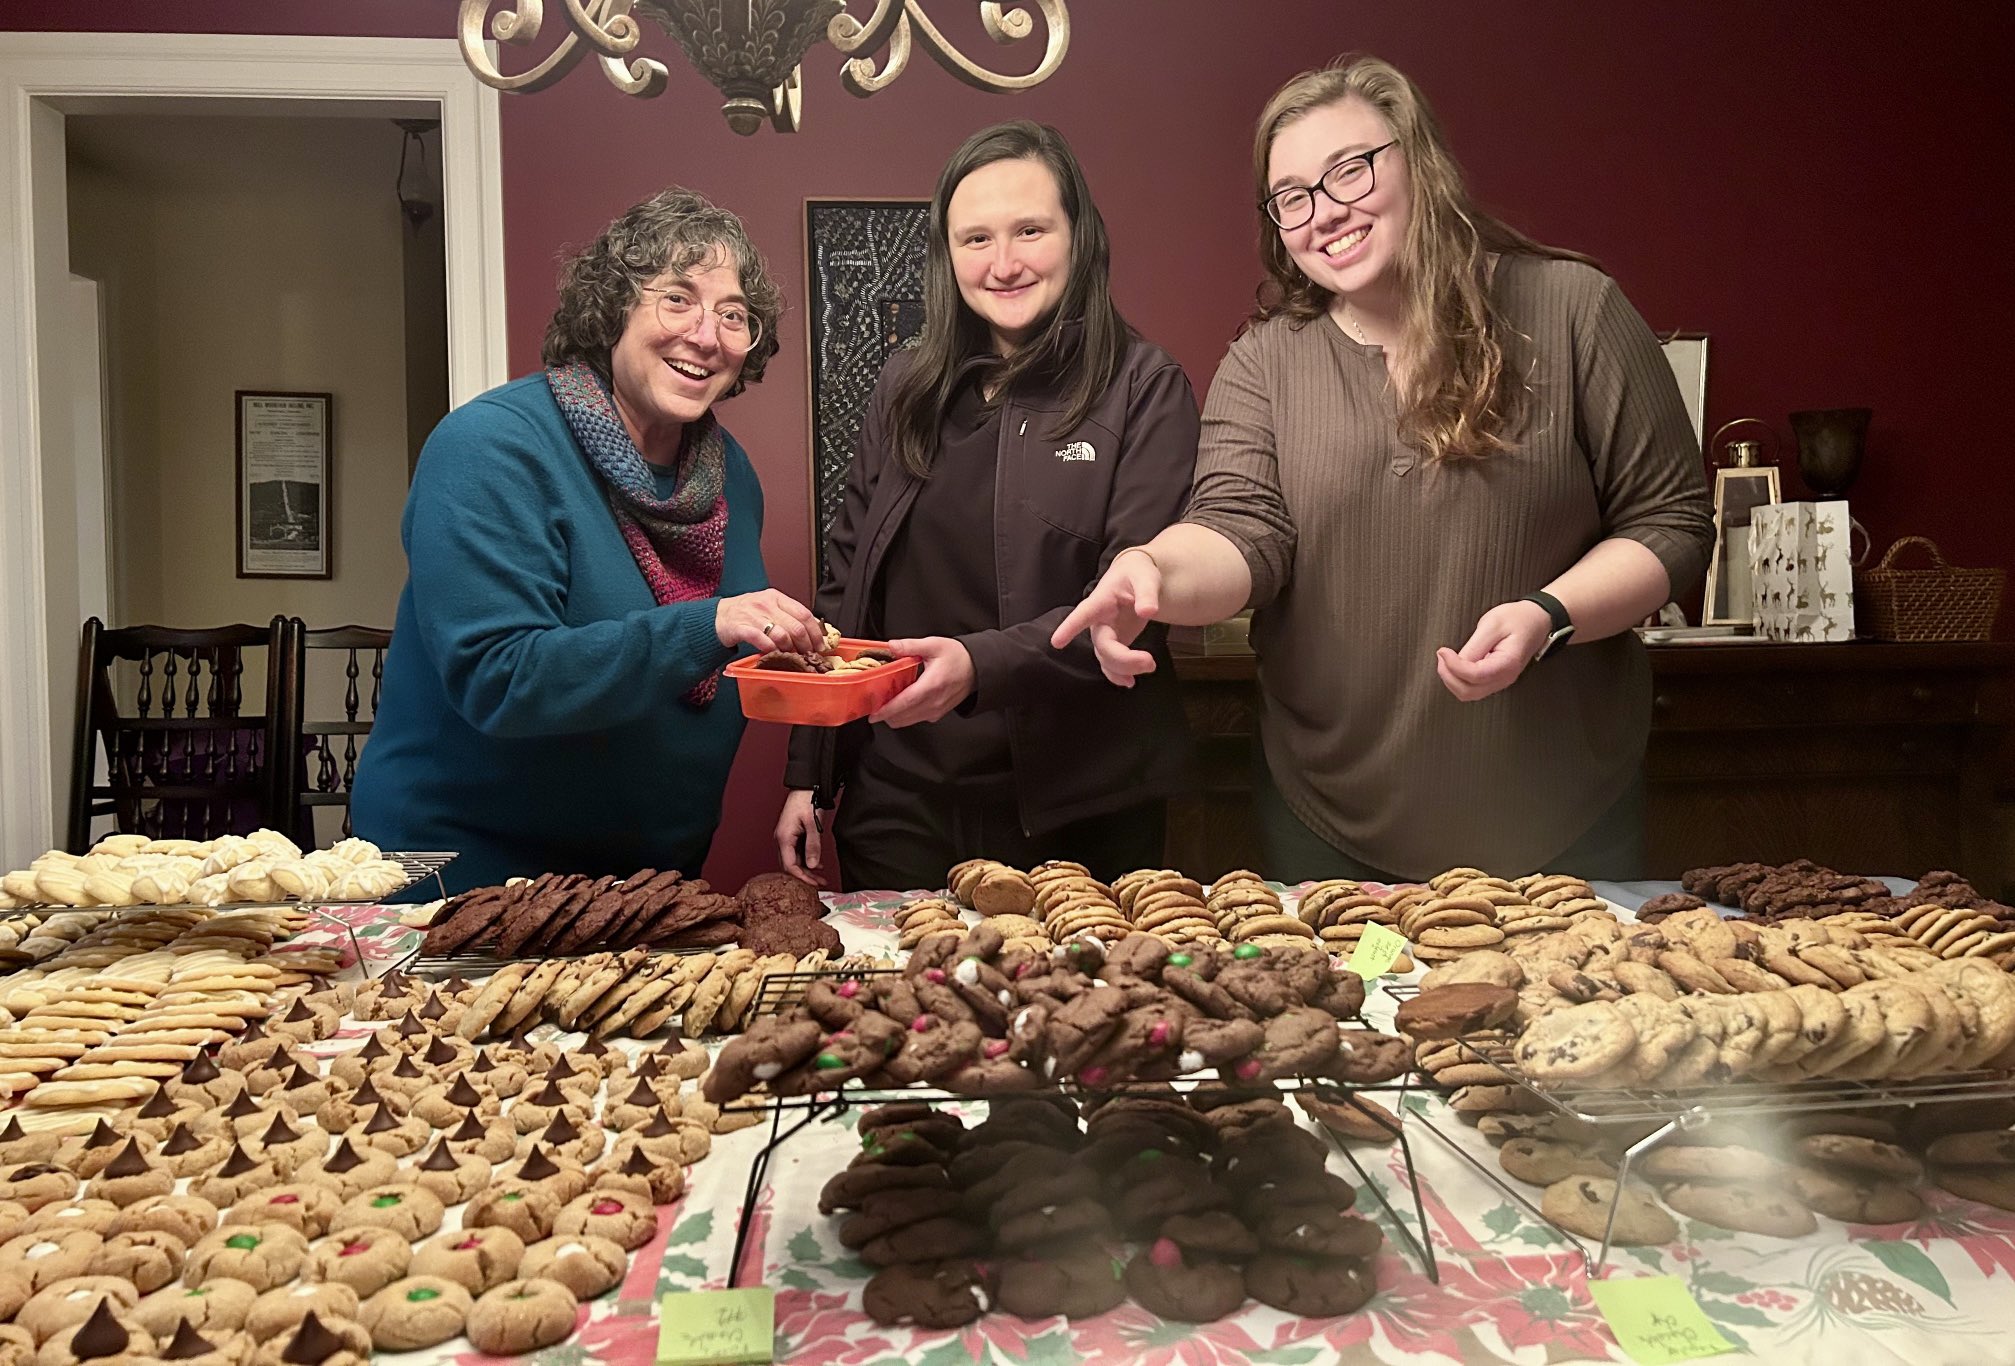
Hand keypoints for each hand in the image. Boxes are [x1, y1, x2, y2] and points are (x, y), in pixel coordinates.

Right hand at [716, 589, 821, 653]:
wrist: (719, 616)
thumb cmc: (747, 613)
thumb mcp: (769, 607)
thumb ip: (788, 615)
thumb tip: (812, 631)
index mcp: (776, 597)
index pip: (804, 613)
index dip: (815, 632)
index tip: (820, 644)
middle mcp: (766, 604)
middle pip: (796, 627)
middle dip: (806, 644)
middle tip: (808, 654)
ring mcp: (753, 615)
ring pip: (781, 635)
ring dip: (790, 649)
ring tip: (791, 655)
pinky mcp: (741, 627)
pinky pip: (761, 640)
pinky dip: (771, 649)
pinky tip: (773, 653)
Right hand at [775, 789, 824, 886]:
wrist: (805, 786)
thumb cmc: (807, 800)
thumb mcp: (813, 824)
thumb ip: (813, 845)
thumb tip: (813, 865)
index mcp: (784, 837)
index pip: (789, 865)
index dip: (801, 877)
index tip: (813, 884)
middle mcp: (781, 839)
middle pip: (790, 865)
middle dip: (805, 876)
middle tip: (819, 883)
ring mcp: (785, 837)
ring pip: (793, 860)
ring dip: (806, 869)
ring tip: (820, 877)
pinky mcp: (791, 834)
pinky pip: (796, 852)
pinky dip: (806, 859)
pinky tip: (817, 864)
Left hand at [870, 636, 974, 726]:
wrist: (977, 668)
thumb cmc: (958, 657)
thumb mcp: (934, 645)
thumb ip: (910, 646)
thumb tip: (892, 646)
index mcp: (932, 685)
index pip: (905, 703)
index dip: (887, 710)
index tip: (874, 713)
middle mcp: (934, 702)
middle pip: (903, 717)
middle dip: (886, 714)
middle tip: (874, 705)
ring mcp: (936, 710)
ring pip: (908, 721)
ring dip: (895, 716)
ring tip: (885, 705)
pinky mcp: (938, 713)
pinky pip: (916, 719)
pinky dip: (905, 715)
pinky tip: (901, 704)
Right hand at [1048, 548, 1160, 686]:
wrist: (1136, 578)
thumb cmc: (1138, 574)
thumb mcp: (1146, 577)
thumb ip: (1147, 593)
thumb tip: (1148, 612)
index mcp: (1102, 601)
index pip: (1084, 614)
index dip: (1069, 627)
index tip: (1056, 642)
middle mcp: (1098, 621)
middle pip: (1102, 645)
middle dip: (1123, 659)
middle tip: (1151, 662)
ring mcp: (1104, 634)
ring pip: (1105, 658)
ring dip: (1125, 669)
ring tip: (1150, 666)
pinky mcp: (1112, 643)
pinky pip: (1110, 664)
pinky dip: (1118, 675)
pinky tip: (1130, 682)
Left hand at [1436, 599, 1552, 701]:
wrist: (1535, 621)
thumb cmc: (1518, 619)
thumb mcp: (1493, 624)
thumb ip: (1474, 646)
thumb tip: (1455, 661)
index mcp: (1507, 664)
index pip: (1474, 676)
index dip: (1453, 666)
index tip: (1443, 651)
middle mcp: (1505, 678)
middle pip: (1468, 692)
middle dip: (1449, 676)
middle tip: (1442, 655)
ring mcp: (1500, 681)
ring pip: (1468, 694)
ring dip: (1452, 679)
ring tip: (1446, 659)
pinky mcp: (1494, 679)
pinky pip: (1472, 688)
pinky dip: (1458, 680)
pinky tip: (1455, 665)